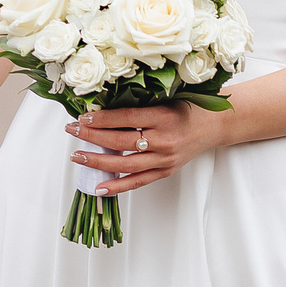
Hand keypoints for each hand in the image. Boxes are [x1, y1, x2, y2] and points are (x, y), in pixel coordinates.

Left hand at [67, 103, 226, 194]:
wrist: (213, 126)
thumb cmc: (186, 109)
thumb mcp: (165, 99)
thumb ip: (138, 104)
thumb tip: (101, 108)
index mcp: (165, 117)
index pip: (127, 118)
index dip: (103, 119)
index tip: (83, 117)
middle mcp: (165, 140)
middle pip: (122, 141)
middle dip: (93, 137)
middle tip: (72, 131)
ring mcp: (165, 159)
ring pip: (126, 164)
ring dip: (98, 161)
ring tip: (77, 157)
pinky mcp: (165, 172)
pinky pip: (137, 182)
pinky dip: (117, 186)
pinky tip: (98, 187)